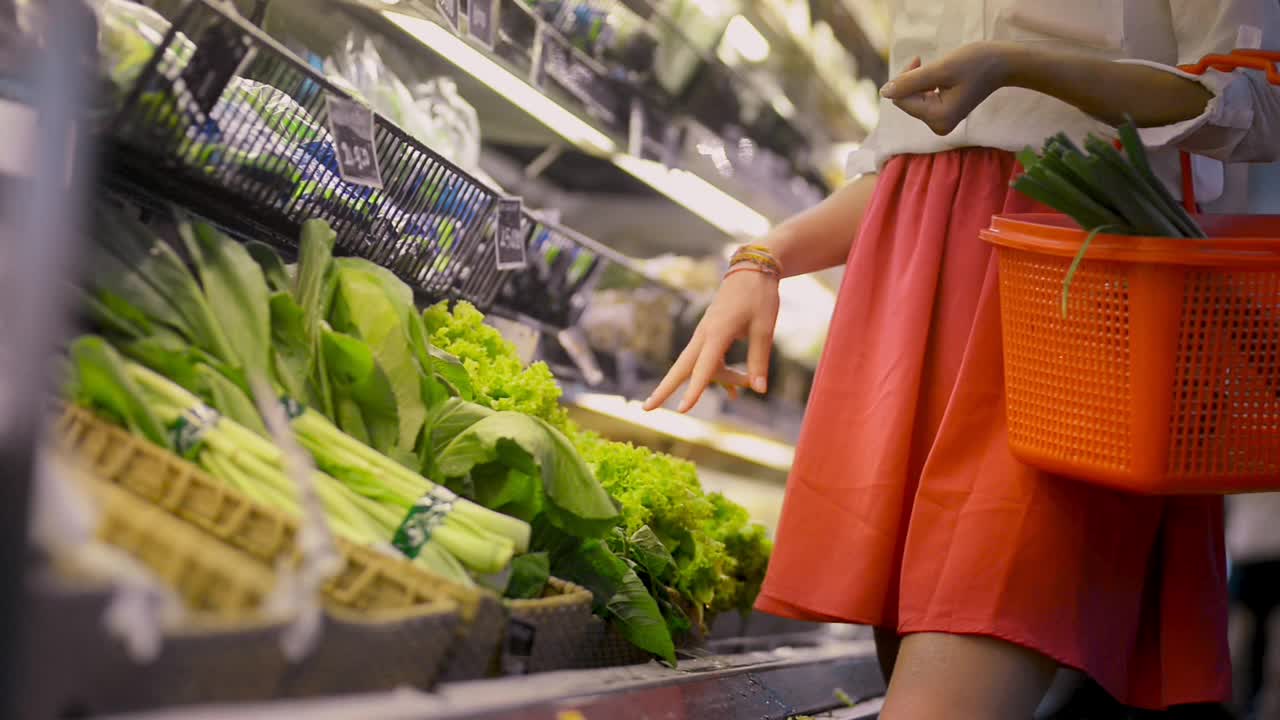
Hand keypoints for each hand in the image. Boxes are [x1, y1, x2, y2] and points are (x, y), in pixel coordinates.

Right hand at [642, 269, 780, 412]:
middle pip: (681, 368)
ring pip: (701, 367)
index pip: (703, 367)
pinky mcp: (710, 335)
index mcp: (718, 332)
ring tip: (740, 391)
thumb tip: (759, 390)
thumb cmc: (759, 297)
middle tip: (646, 409)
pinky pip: (710, 361)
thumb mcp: (765, 329)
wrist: (752, 270)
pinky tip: (737, 389)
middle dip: (664, 389)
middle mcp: (705, 335)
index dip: (694, 390)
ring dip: (720, 382)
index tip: (682, 409)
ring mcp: (704, 335)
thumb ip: (759, 360)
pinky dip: (722, 375)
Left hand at [880, 42, 1017, 135]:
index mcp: (938, 118)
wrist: (1001, 64)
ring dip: (919, 81)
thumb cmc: (974, 63)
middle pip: (906, 102)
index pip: (902, 100)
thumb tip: (884, 92)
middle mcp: (938, 126)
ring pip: (913, 100)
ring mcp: (941, 123)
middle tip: (924, 61)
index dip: (904, 78)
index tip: (918, 60)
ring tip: (938, 70)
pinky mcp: (943, 117)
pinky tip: (941, 77)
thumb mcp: (940, 69)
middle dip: (911, 80)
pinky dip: (926, 86)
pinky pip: (922, 101)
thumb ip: (910, 81)